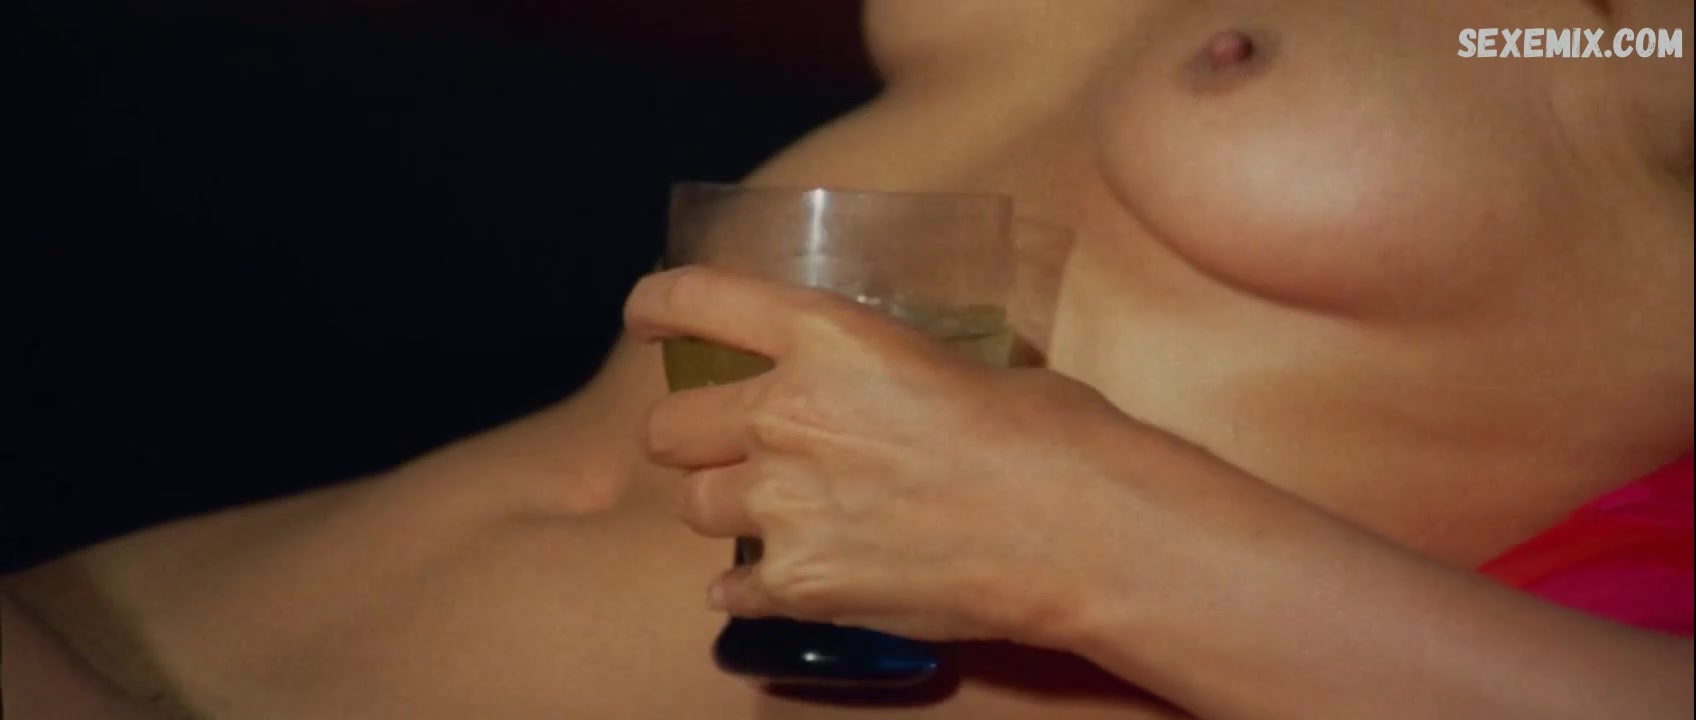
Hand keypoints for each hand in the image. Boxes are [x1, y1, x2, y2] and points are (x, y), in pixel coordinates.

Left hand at [623, 266, 1139, 644]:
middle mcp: (785, 413)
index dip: (656, 305)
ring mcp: (783, 504)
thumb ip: (887, 370)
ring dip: (726, 509)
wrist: (1081, 529)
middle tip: (719, 447)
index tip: (645, 316)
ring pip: (693, 506)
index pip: (698, 299)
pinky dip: (746, 588)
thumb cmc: (1048, 434)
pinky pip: (729, 588)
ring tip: (778, 517)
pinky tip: (781, 582)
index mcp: (825, 336)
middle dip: (687, 436)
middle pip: (668, 425)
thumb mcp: (961, 362)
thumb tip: (885, 386)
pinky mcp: (798, 584)